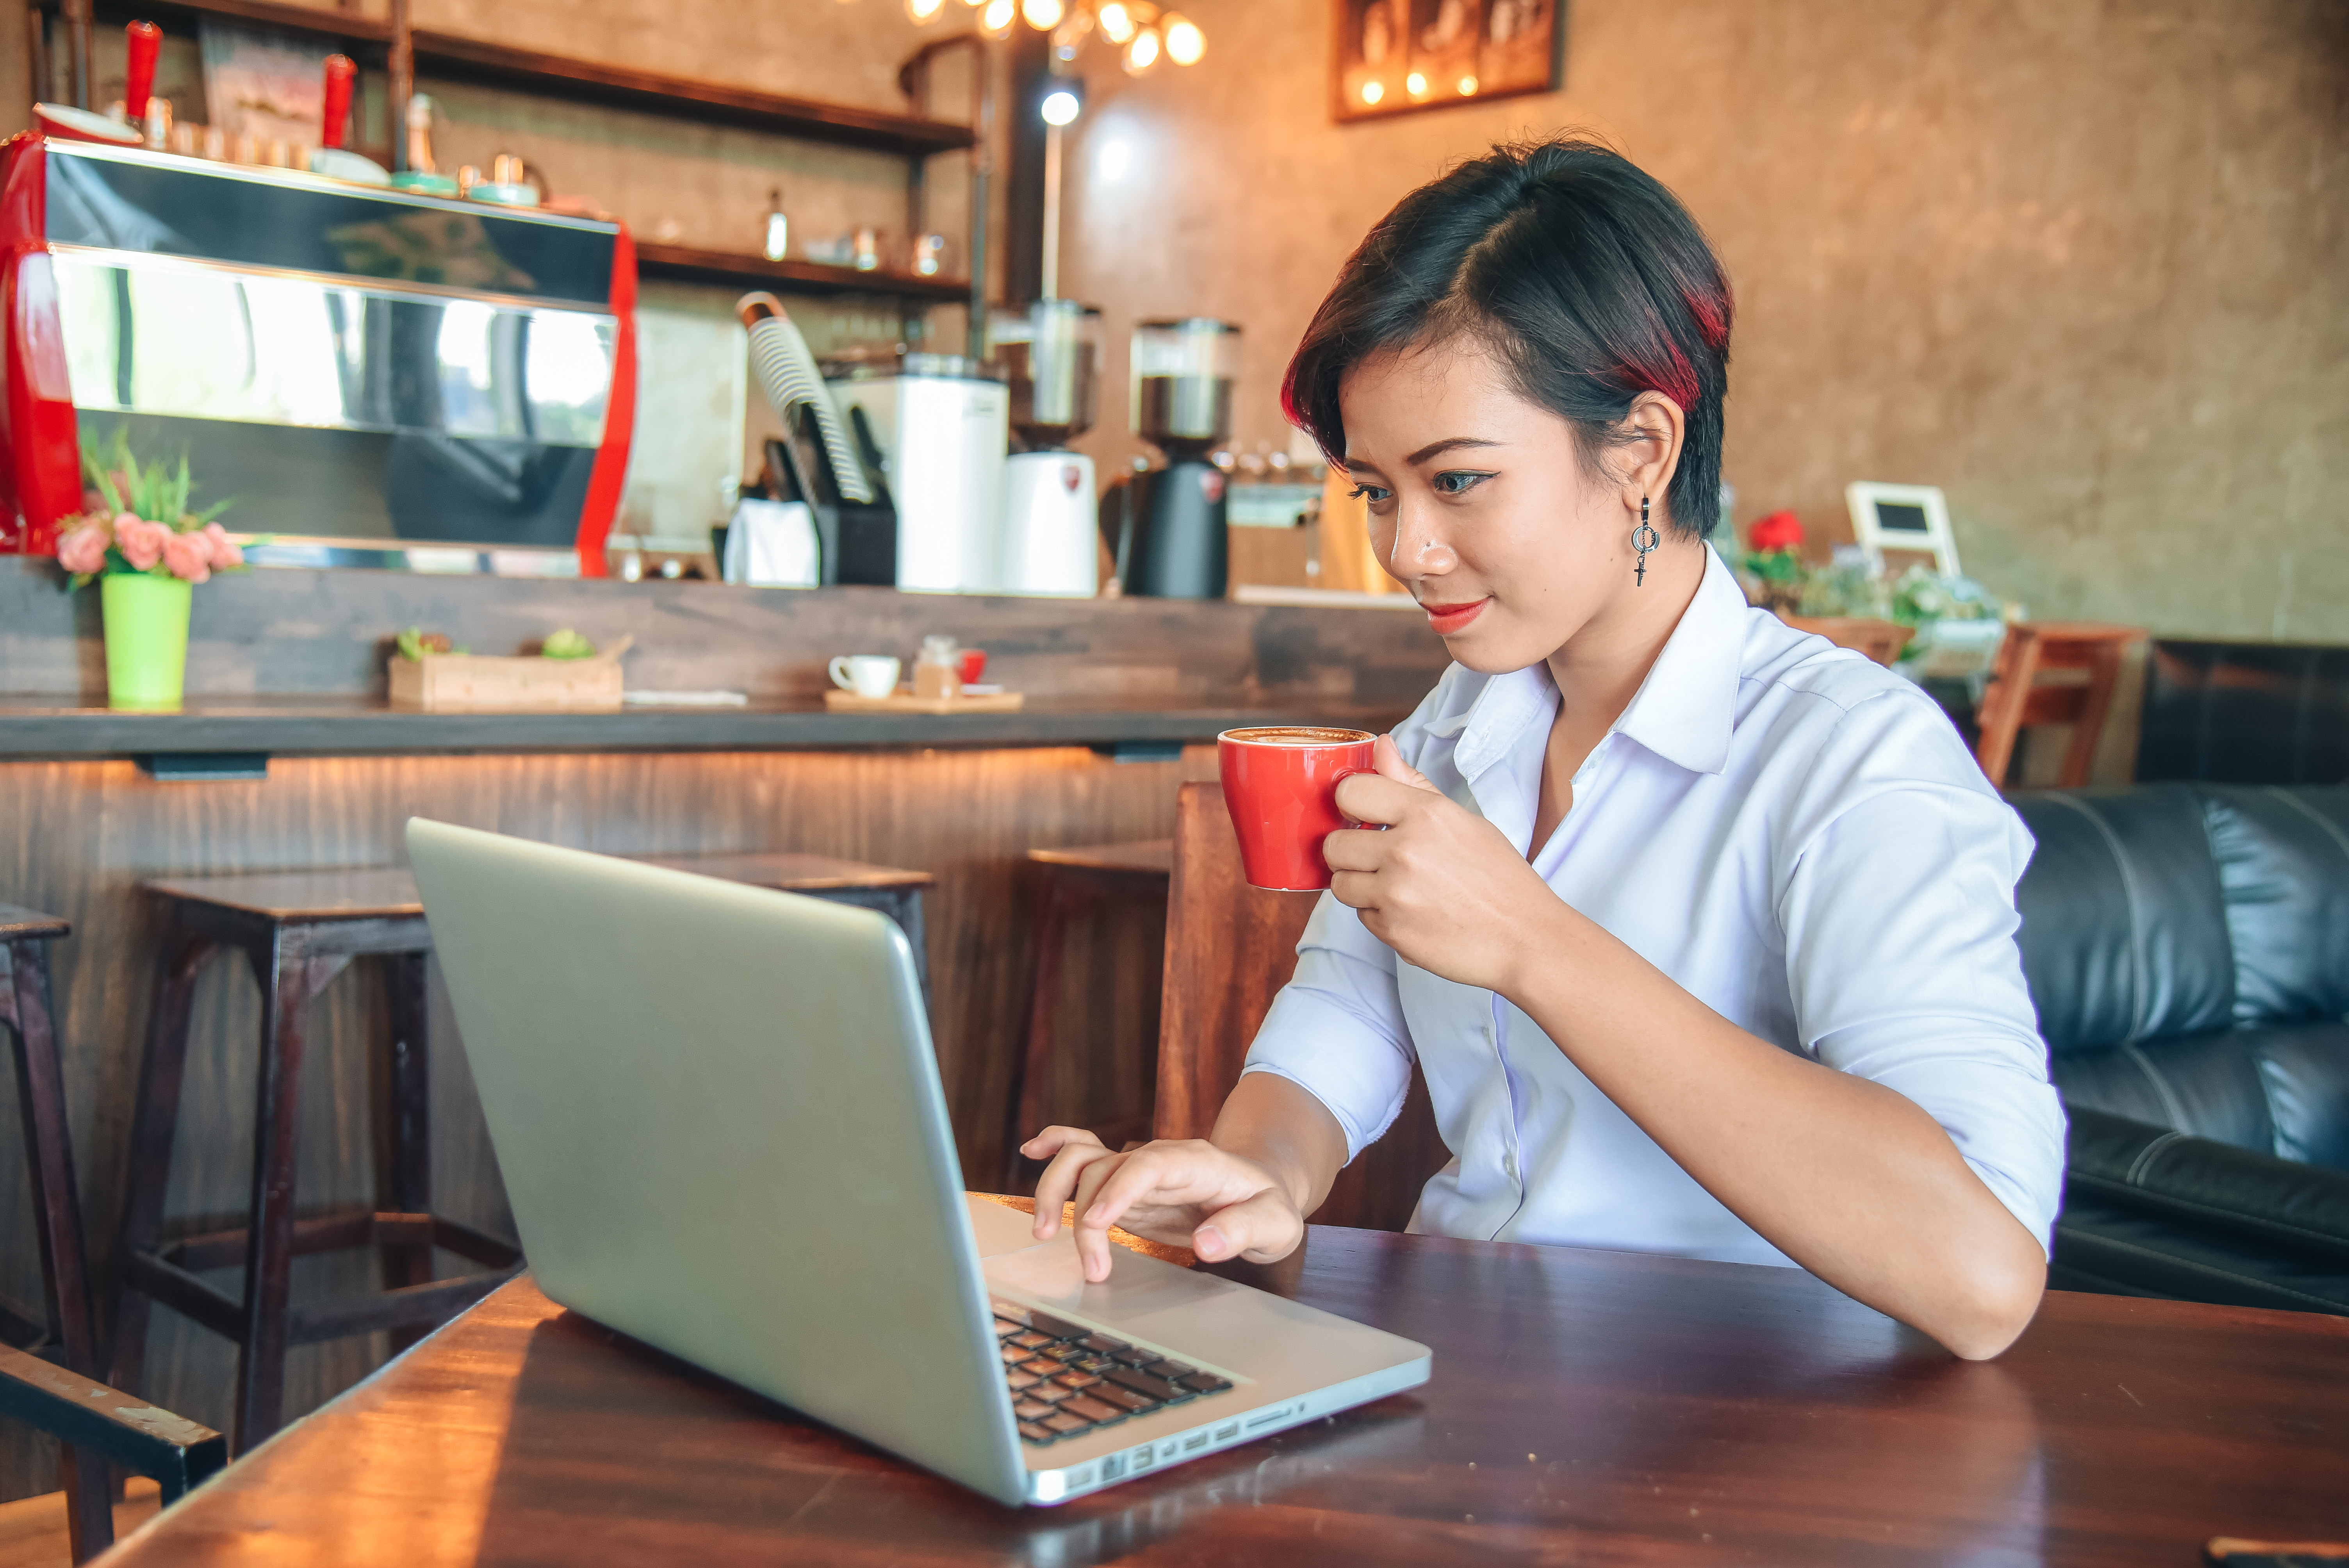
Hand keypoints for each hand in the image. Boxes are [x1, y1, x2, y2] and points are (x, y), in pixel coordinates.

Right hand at [1022, 1126, 1307, 1282]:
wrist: (1260, 1191)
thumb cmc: (1268, 1207)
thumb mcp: (1275, 1224)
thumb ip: (1244, 1231)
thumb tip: (1206, 1245)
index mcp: (1198, 1162)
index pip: (1148, 1164)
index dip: (1118, 1190)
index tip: (1096, 1223)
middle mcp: (1160, 1158)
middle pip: (1105, 1168)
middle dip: (1086, 1216)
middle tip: (1092, 1268)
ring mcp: (1138, 1168)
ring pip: (1082, 1158)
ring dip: (1056, 1190)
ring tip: (1045, 1234)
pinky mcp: (1124, 1183)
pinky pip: (1083, 1151)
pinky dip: (1055, 1147)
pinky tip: (1030, 1152)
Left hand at [1326, 734, 1560, 992]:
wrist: (1525, 938)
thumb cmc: (1499, 877)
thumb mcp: (1462, 820)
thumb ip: (1412, 784)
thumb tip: (1381, 744)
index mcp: (1426, 814)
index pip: (1350, 792)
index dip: (1352, 805)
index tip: (1364, 817)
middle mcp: (1405, 851)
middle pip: (1334, 844)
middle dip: (1351, 852)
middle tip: (1381, 859)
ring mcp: (1395, 893)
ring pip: (1340, 884)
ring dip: (1361, 886)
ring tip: (1399, 887)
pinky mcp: (1392, 931)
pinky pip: (1360, 916)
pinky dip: (1380, 915)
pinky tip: (1413, 912)